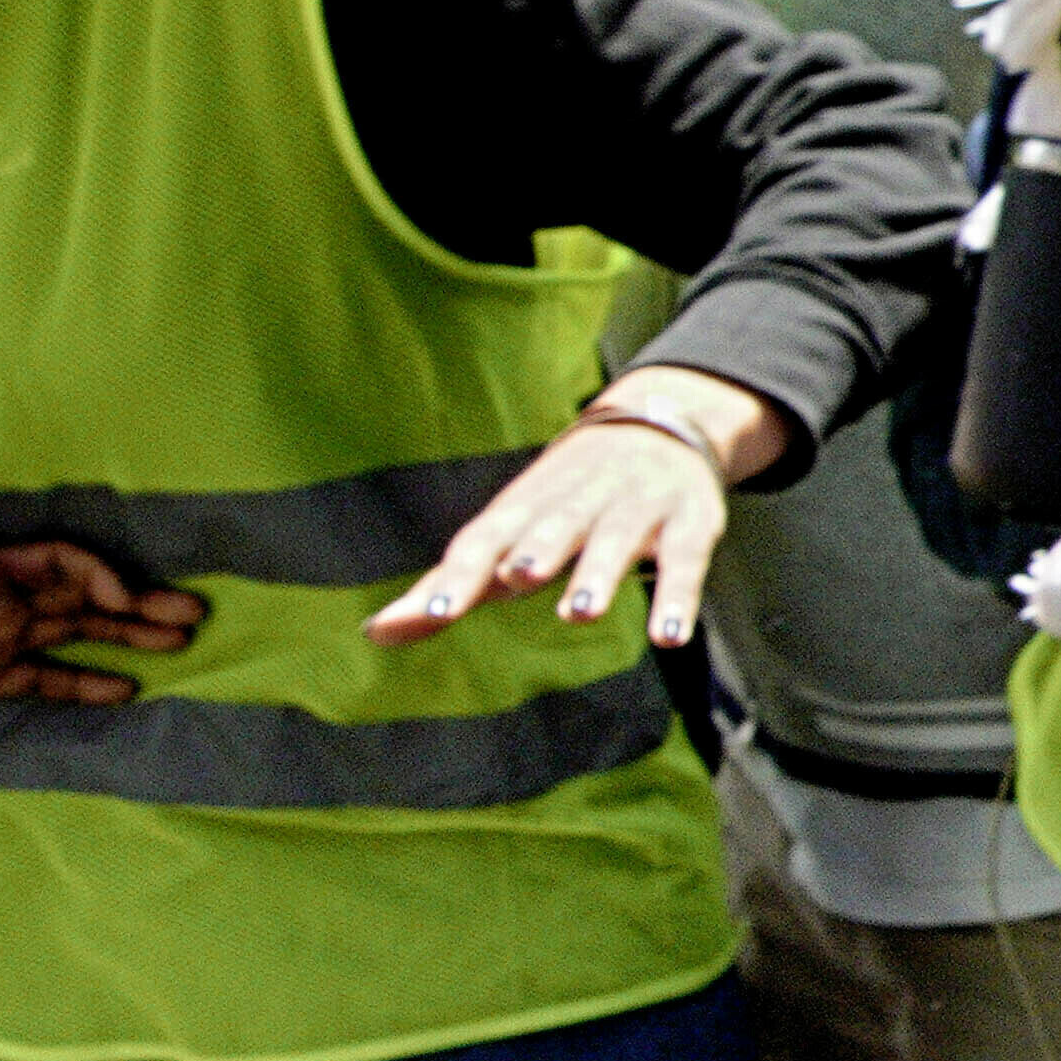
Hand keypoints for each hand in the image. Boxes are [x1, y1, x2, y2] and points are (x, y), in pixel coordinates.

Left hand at [0, 537, 195, 721]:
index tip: (125, 599)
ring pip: (69, 636)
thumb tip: (5, 598)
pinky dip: (78, 686)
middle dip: (134, 603)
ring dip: (122, 639)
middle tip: (190, 616)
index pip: (51, 562)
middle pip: (76, 598)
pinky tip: (121, 692)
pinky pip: (35, 682)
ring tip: (176, 646)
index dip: (95, 575)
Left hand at [372, 375, 776, 652]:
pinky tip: (668, 636)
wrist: (659, 424)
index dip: (462, 573)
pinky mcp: (686, 524)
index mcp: (524, 510)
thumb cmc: (563, 500)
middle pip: (551, 526)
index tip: (437, 611)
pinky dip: (678, 597)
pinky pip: (685, 562)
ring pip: (614, 538)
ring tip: (580, 610)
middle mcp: (575, 504)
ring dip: (597, 571)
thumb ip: (449, 586)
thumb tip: (373, 633)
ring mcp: (633, 510)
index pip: (486, 539)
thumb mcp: (506, 534)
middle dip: (535, 551)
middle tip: (515, 577)